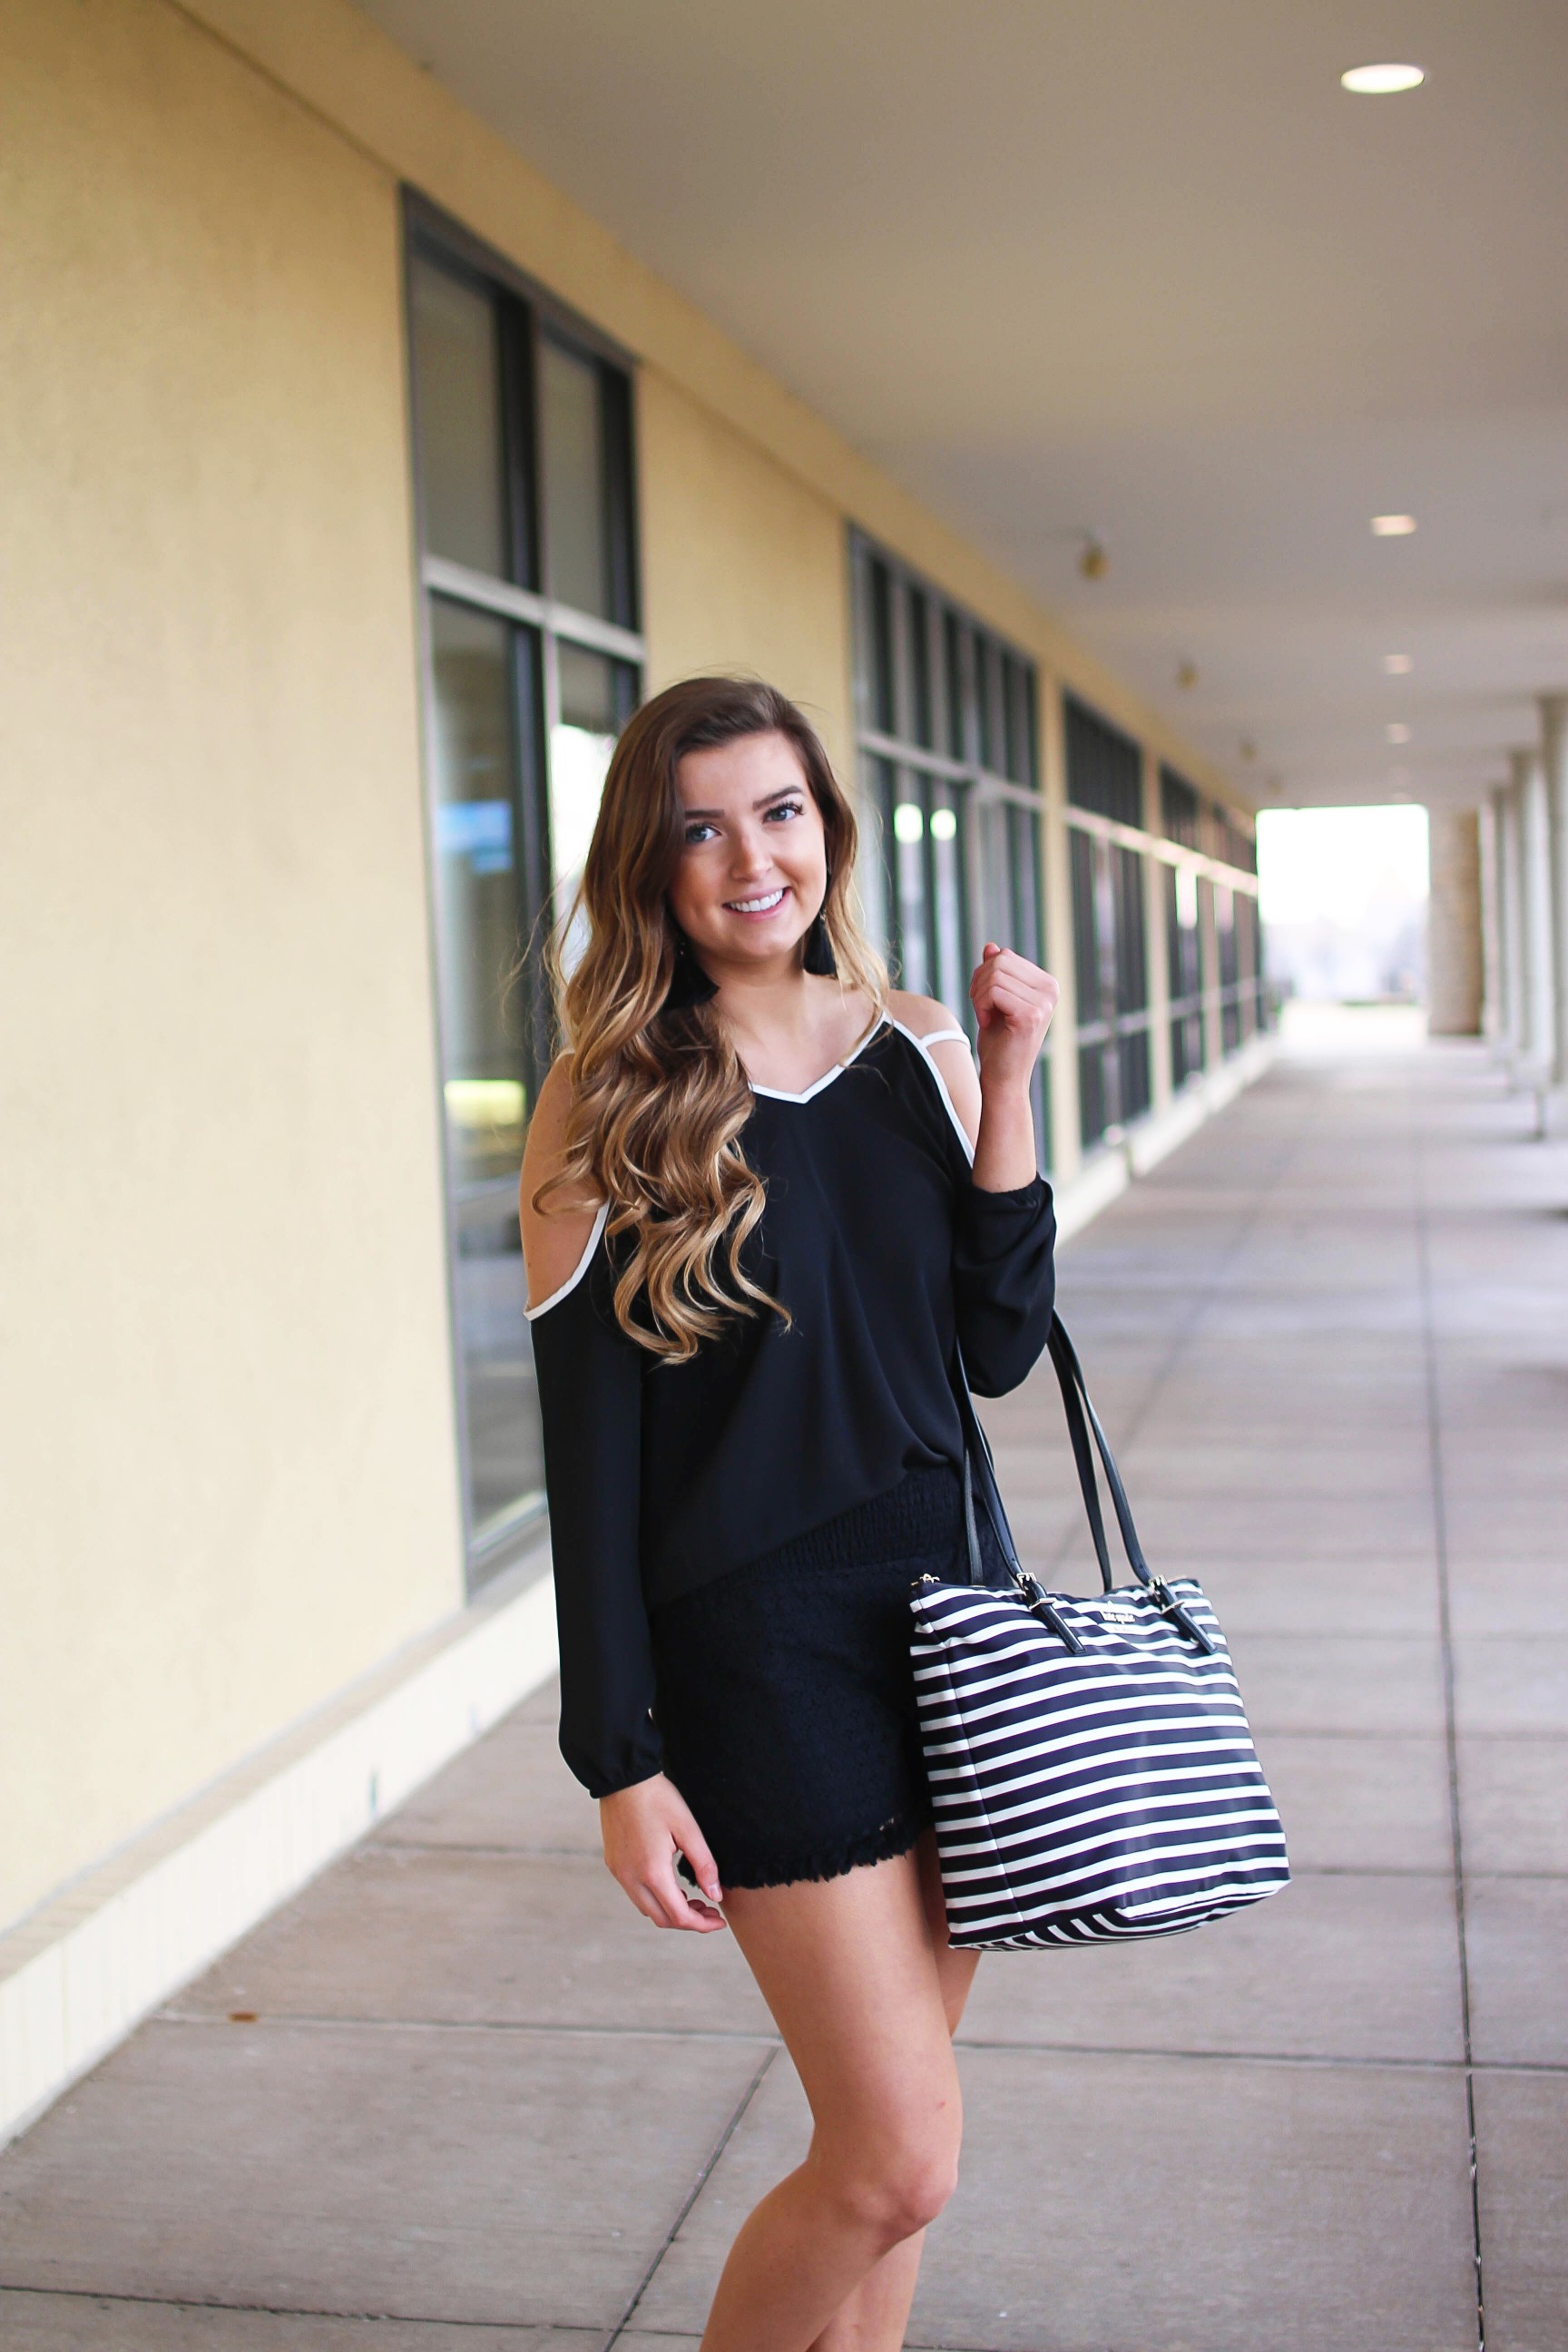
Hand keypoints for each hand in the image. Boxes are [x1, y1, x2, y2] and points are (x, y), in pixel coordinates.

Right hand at [599, 1773, 726, 1931]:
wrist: (623, 1778)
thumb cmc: (658, 1799)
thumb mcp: (688, 1829)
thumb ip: (704, 1865)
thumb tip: (715, 1895)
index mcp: (652, 1872)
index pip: (679, 1915)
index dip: (702, 1924)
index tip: (720, 1921)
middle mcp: (631, 1878)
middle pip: (661, 1919)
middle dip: (688, 1921)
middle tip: (710, 1909)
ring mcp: (619, 1873)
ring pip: (647, 1908)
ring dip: (670, 1911)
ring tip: (693, 1899)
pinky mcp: (613, 1864)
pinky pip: (635, 1893)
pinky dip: (655, 1898)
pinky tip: (670, 1885)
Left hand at [970, 943, 1058, 1095]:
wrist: (1003, 1077)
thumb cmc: (999, 1041)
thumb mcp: (995, 1001)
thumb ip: (996, 973)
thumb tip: (992, 946)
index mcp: (1046, 984)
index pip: (1005, 956)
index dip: (985, 975)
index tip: (985, 1001)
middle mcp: (1051, 990)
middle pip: (1000, 961)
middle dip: (979, 983)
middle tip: (981, 1008)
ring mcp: (1043, 1003)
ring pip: (994, 975)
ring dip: (978, 997)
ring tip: (985, 1017)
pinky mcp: (1030, 1015)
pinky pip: (993, 991)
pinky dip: (980, 1006)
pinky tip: (986, 1023)